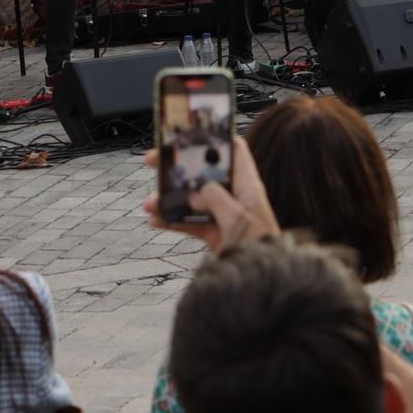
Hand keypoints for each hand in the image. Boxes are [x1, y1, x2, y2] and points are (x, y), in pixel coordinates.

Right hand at [141, 134, 278, 250]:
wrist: (261, 281)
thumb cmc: (260, 248)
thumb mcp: (238, 218)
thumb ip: (216, 199)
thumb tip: (197, 191)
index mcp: (247, 185)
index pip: (234, 150)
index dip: (215, 138)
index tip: (190, 131)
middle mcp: (235, 197)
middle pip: (203, 172)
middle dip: (177, 167)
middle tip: (154, 161)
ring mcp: (223, 215)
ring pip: (192, 198)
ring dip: (169, 199)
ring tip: (150, 202)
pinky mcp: (215, 233)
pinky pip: (189, 222)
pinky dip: (172, 221)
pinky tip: (156, 220)